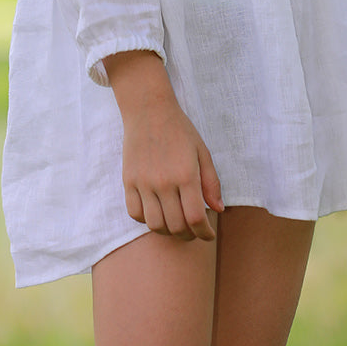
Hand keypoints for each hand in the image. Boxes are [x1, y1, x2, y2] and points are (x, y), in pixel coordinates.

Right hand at [103, 50, 223, 241]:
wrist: (148, 110)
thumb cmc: (179, 130)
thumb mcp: (202, 151)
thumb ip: (211, 182)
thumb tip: (218, 210)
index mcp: (186, 174)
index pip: (196, 218)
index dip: (204, 233)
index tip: (208, 235)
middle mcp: (164, 182)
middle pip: (176, 226)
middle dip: (189, 235)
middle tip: (194, 232)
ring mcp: (143, 182)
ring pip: (155, 224)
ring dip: (168, 231)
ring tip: (175, 225)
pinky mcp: (128, 181)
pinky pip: (135, 213)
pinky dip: (146, 220)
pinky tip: (156, 212)